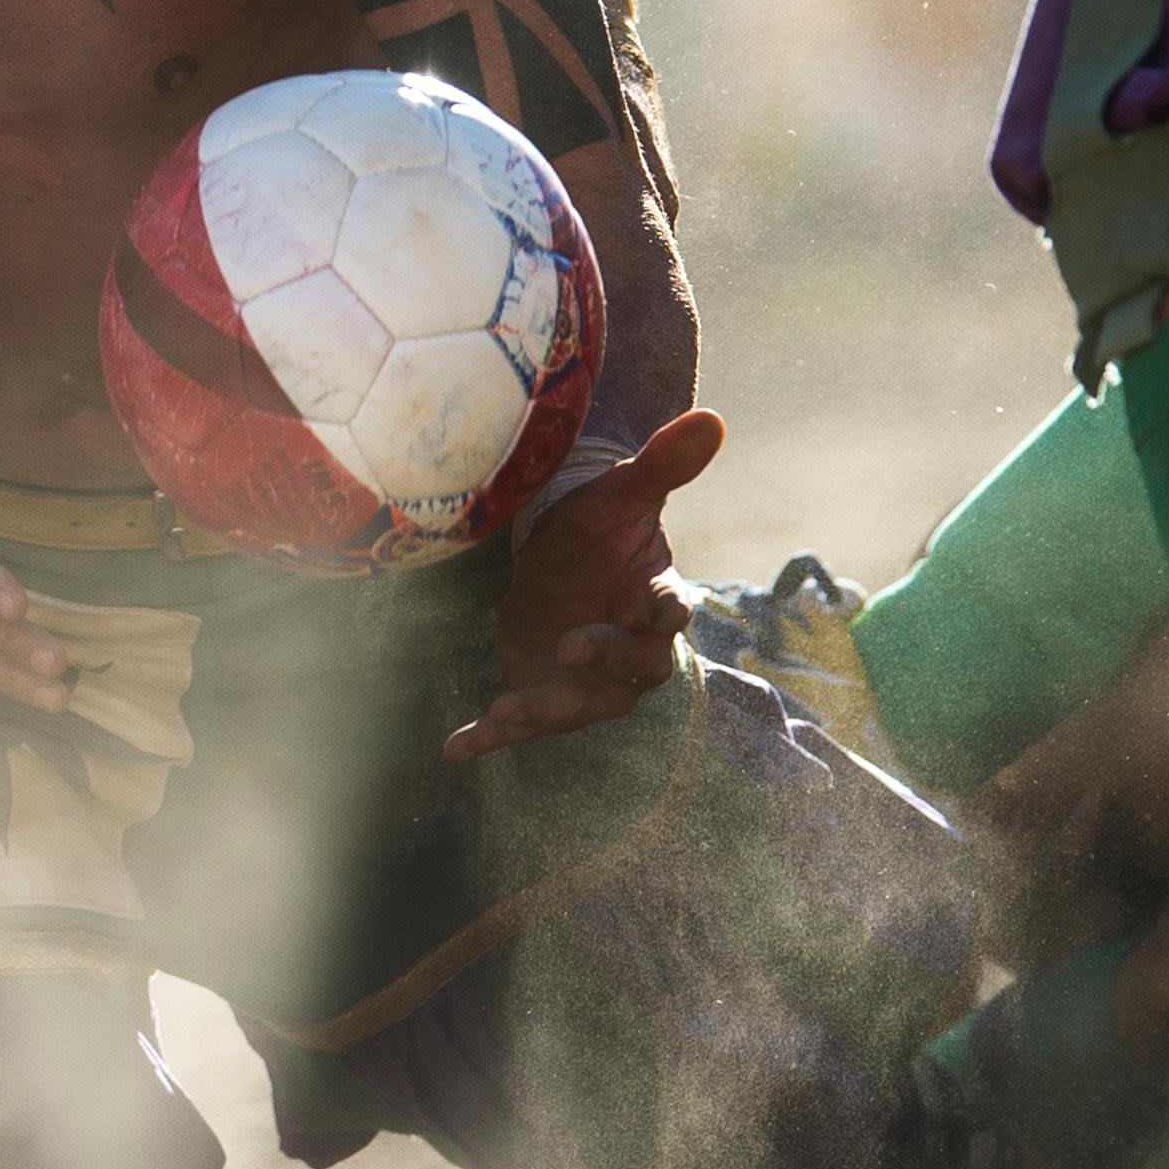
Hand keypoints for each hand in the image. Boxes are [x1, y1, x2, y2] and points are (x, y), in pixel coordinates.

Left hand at [445, 409, 723, 760]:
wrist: (561, 564)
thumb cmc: (601, 528)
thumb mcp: (622, 493)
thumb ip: (663, 464)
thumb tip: (713, 418)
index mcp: (651, 597)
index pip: (669, 609)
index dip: (666, 612)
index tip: (665, 611)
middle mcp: (627, 650)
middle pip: (631, 669)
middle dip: (604, 661)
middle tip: (572, 646)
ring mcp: (586, 681)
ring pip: (576, 706)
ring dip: (543, 711)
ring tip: (505, 714)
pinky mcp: (543, 694)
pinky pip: (521, 724)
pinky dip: (489, 740)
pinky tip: (456, 749)